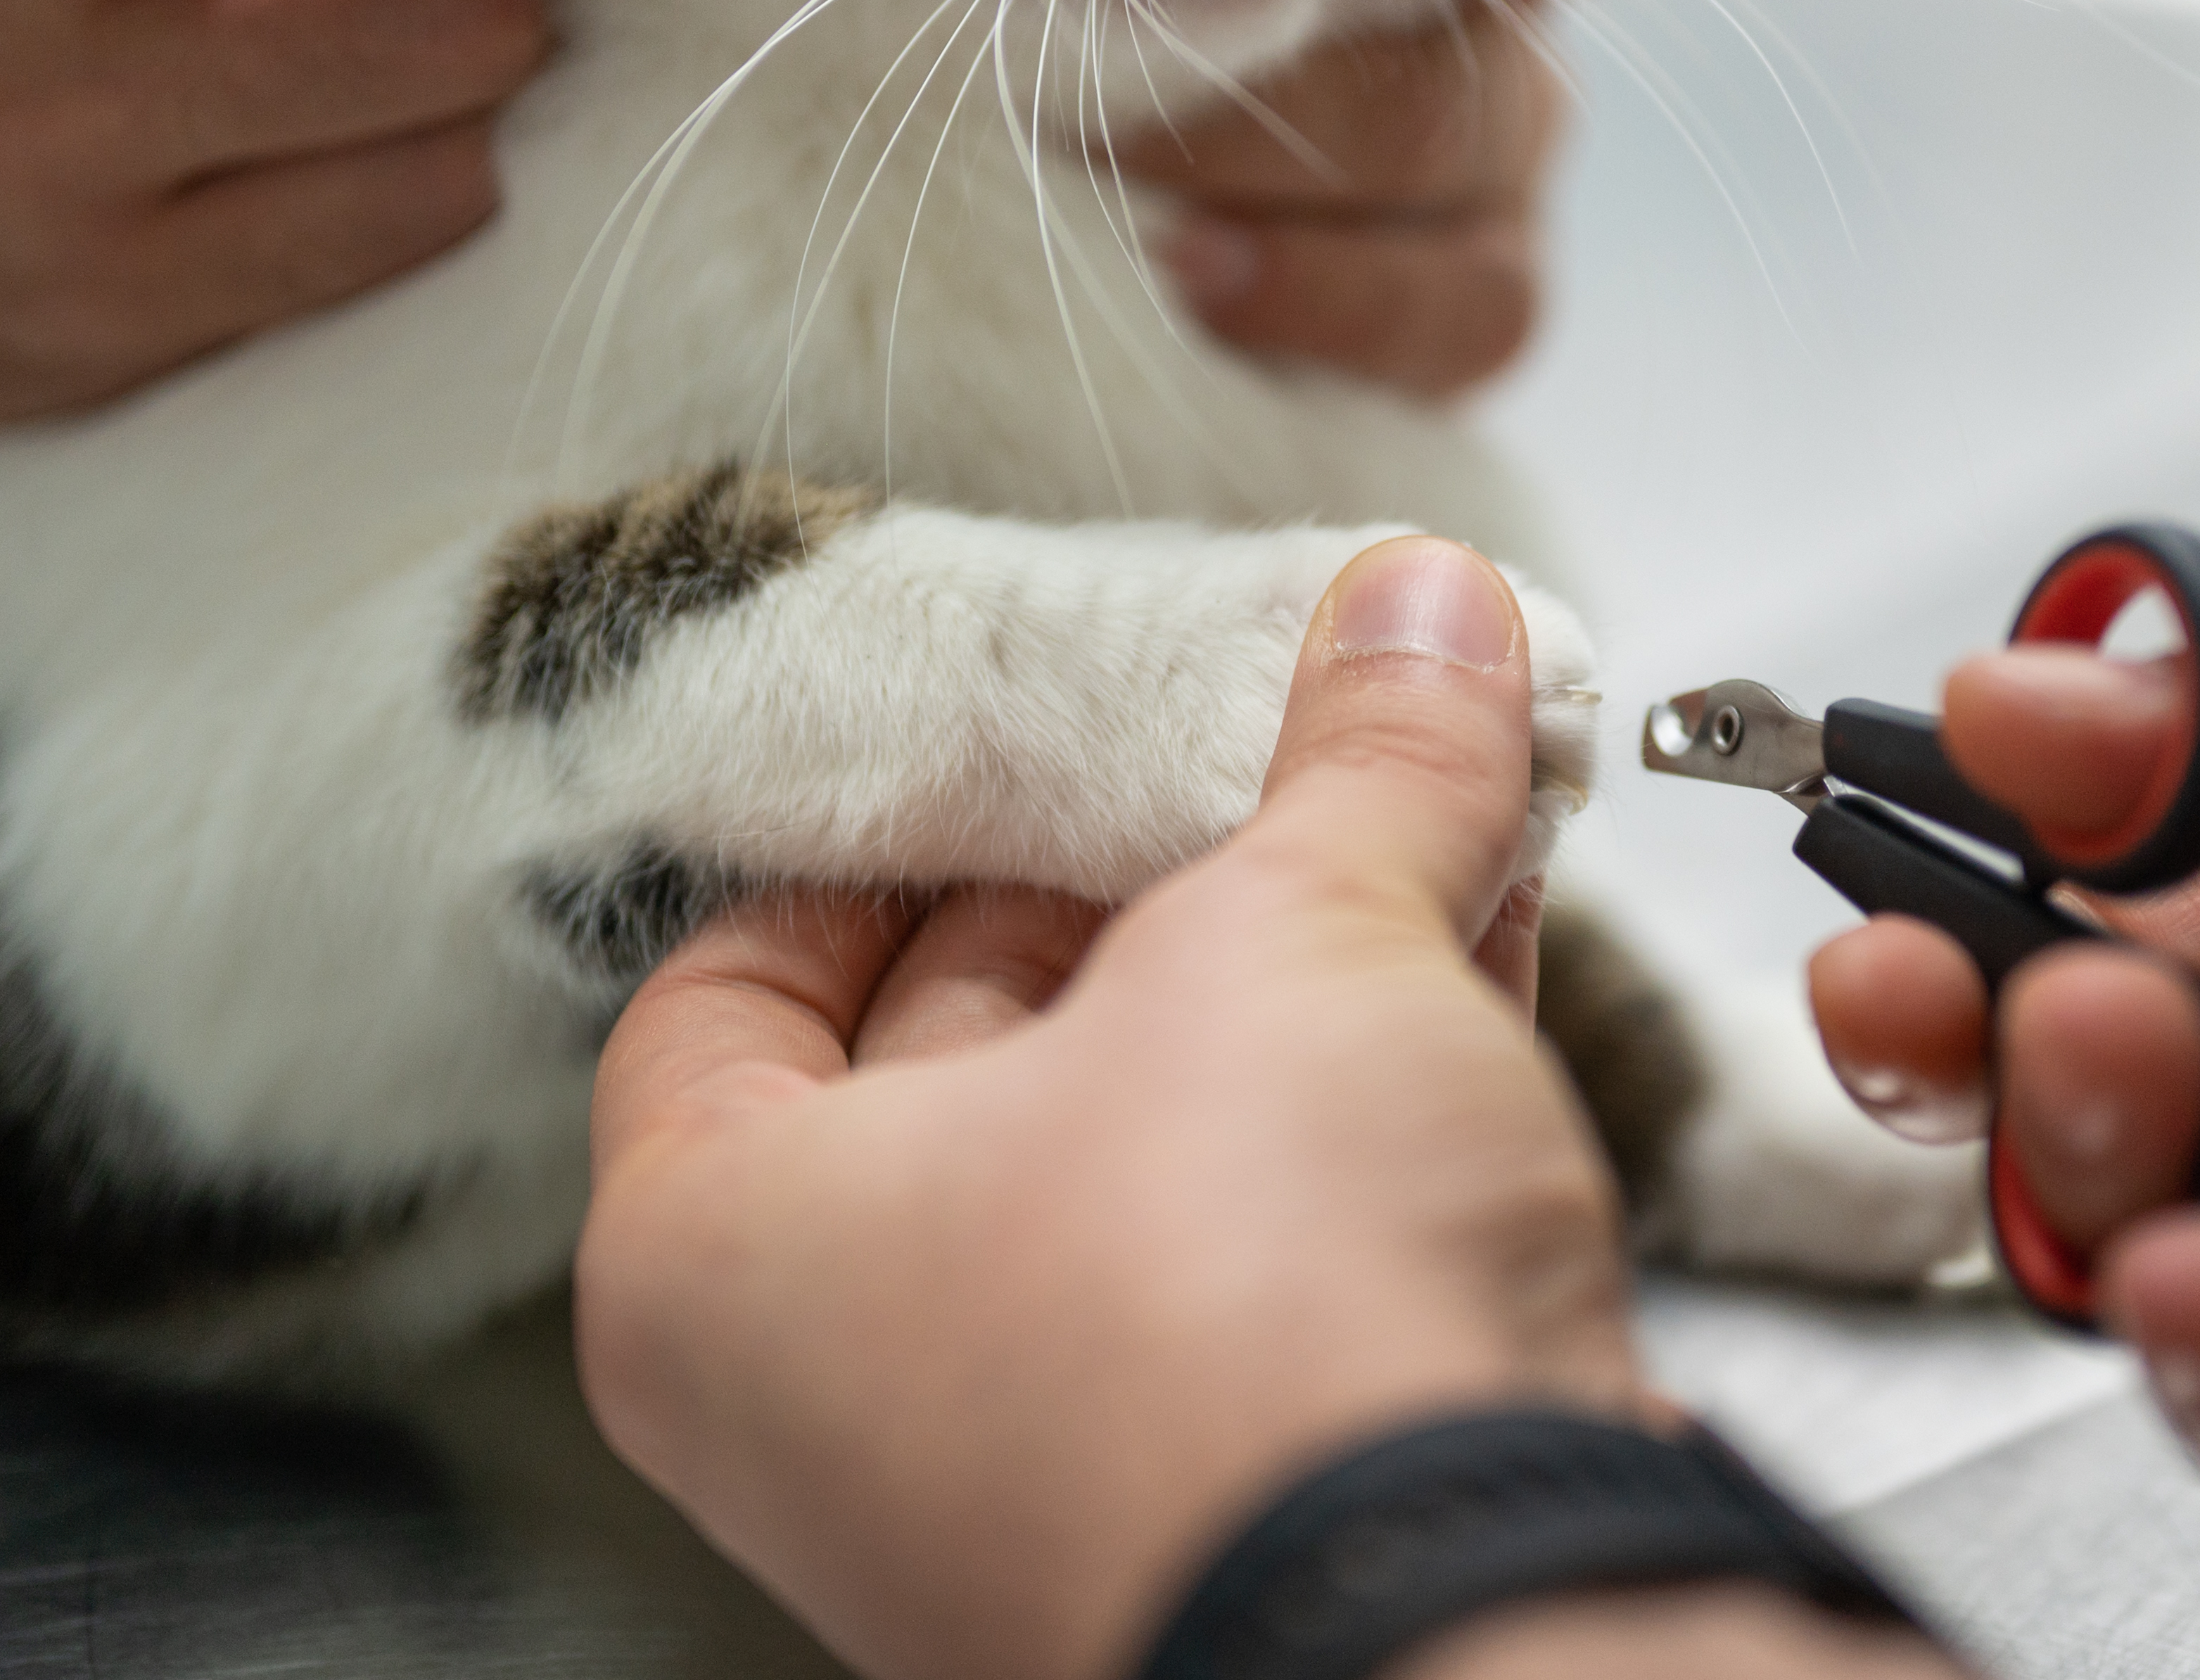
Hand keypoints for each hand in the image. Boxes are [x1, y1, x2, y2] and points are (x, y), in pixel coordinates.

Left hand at [574, 536, 1653, 1679]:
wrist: (1466, 1635)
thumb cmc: (1244, 1351)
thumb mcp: (1293, 940)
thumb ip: (1355, 762)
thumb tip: (1408, 620)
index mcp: (723, 1263)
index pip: (725, 986)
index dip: (879, 826)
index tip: (1008, 733)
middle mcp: (846, 1400)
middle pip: (960, 1050)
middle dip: (1140, 878)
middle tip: (1247, 737)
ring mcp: (1041, 1469)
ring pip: (1145, 1152)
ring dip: (1286, 977)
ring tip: (1403, 810)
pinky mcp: (1234, 1500)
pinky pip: (1270, 1255)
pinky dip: (1362, 1104)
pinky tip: (1476, 950)